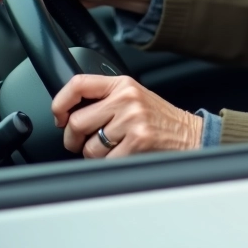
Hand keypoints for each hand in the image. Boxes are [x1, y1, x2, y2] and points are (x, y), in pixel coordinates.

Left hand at [52, 75, 203, 157]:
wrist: (189, 134)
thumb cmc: (158, 119)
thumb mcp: (133, 97)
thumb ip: (105, 99)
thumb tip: (67, 113)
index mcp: (122, 84)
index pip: (78, 84)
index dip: (60, 103)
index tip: (59, 117)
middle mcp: (126, 99)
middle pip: (77, 122)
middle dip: (74, 139)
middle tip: (82, 143)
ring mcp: (133, 120)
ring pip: (89, 147)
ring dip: (94, 154)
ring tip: (111, 148)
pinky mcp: (138, 141)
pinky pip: (106, 161)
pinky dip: (110, 163)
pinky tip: (124, 155)